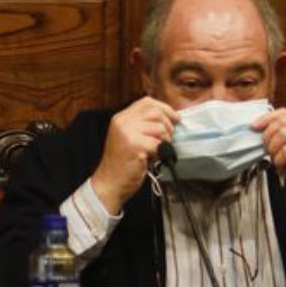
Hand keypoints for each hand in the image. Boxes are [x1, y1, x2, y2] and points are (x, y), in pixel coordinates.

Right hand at [89, 96, 179, 213]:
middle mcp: (123, 122)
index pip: (147, 102)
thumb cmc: (122, 164)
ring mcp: (128, 133)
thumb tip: (170, 118)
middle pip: (156, 112)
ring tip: (155, 151)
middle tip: (167, 140)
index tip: (175, 118)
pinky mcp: (135, 146)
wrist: (110, 184)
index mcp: (121, 118)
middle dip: (168, 126)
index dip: (164, 108)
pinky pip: (158, 144)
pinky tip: (150, 159)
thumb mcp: (129, 138)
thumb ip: (143, 126)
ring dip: (164, 141)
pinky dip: (159, 153)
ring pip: (160, 128)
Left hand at [255, 107, 285, 216]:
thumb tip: (260, 133)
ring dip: (274, 149)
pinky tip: (283, 167)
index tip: (254, 126)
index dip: (267, 118)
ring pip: (284, 134)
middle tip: (267, 150)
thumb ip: (280, 140)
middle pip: (282, 121)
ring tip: (277, 160)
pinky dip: (280, 160)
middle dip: (268, 136)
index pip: (285, 113)